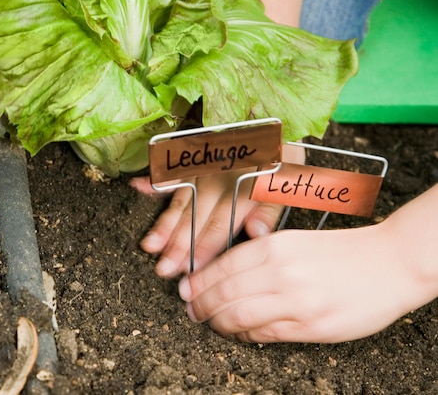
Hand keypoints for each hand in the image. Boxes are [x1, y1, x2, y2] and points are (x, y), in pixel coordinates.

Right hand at [130, 143, 305, 277]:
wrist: (266, 104)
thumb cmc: (280, 145)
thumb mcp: (290, 174)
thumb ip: (272, 204)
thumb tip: (256, 233)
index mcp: (244, 185)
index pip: (222, 223)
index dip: (206, 247)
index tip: (193, 269)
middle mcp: (219, 177)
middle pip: (195, 217)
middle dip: (178, 245)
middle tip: (164, 268)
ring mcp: (203, 166)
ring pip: (181, 200)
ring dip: (164, 224)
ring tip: (149, 245)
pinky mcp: (193, 155)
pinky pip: (171, 168)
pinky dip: (154, 178)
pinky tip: (138, 187)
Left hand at [178, 184, 437, 341]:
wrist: (390, 262)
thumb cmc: (340, 251)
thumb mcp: (293, 240)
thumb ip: (258, 253)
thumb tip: (217, 272)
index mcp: (274, 246)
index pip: (221, 268)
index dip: (198, 283)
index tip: (185, 290)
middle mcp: (281, 272)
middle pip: (223, 294)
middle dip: (200, 306)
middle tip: (192, 311)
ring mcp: (295, 302)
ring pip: (238, 318)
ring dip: (218, 323)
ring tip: (210, 324)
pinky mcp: (310, 326)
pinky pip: (264, 335)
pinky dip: (244, 335)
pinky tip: (238, 332)